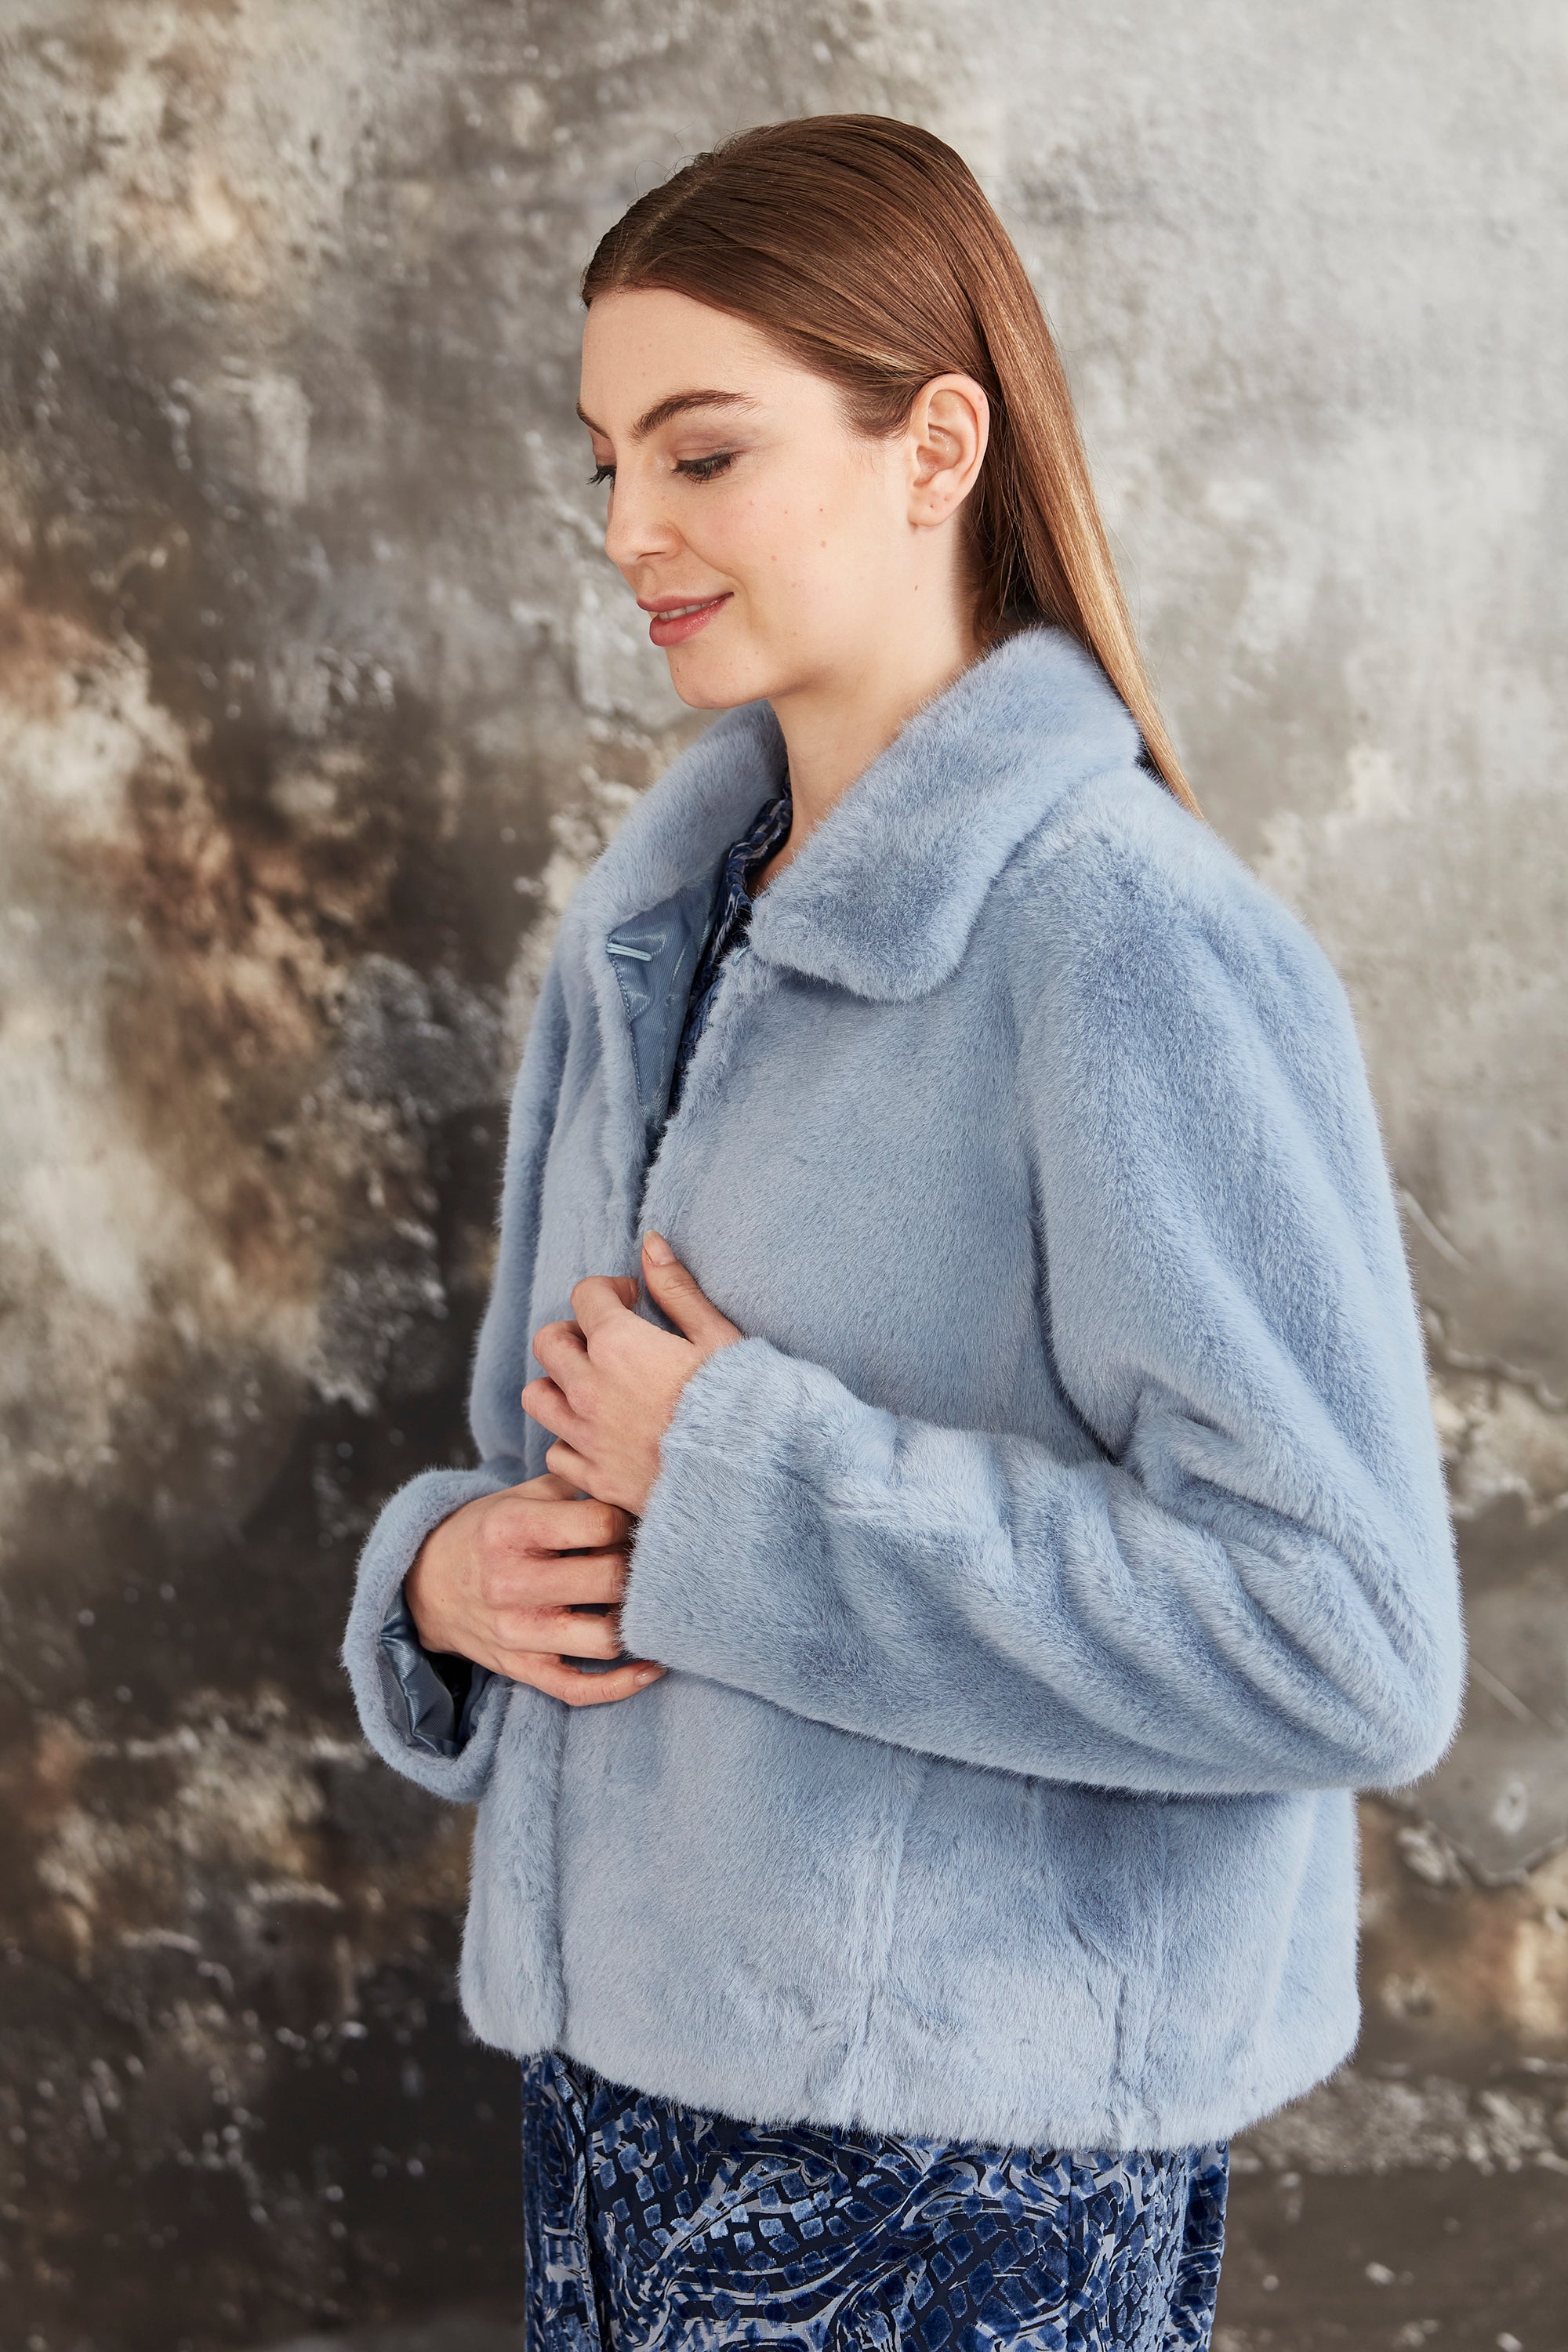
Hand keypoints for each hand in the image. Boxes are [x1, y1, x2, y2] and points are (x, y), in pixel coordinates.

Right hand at [404, 1469, 664, 1706]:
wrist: (426, 1585)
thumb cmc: (486, 1533)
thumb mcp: (518, 1496)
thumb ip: (574, 1484)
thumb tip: (634, 1483)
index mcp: (511, 1529)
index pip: (599, 1524)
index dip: (630, 1520)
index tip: (635, 1523)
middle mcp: (512, 1583)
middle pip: (609, 1580)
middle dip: (642, 1569)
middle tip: (655, 1562)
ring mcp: (517, 1632)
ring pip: (603, 1638)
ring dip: (639, 1623)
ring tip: (654, 1605)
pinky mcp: (520, 1668)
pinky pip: (578, 1688)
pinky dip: (621, 1684)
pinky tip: (651, 1666)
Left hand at [521, 1232, 741, 1514]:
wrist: (753, 1479)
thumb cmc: (744, 1403)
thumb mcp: (717, 1336)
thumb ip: (676, 1289)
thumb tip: (650, 1242)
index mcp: (619, 1345)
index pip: (585, 1295)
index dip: (609, 1291)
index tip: (633, 1301)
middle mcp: (590, 1389)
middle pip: (548, 1342)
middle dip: (574, 1333)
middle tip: (608, 1343)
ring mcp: (587, 1437)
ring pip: (538, 1397)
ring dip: (559, 1385)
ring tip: (594, 1388)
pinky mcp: (596, 1478)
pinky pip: (556, 1452)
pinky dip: (571, 1441)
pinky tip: (601, 1436)